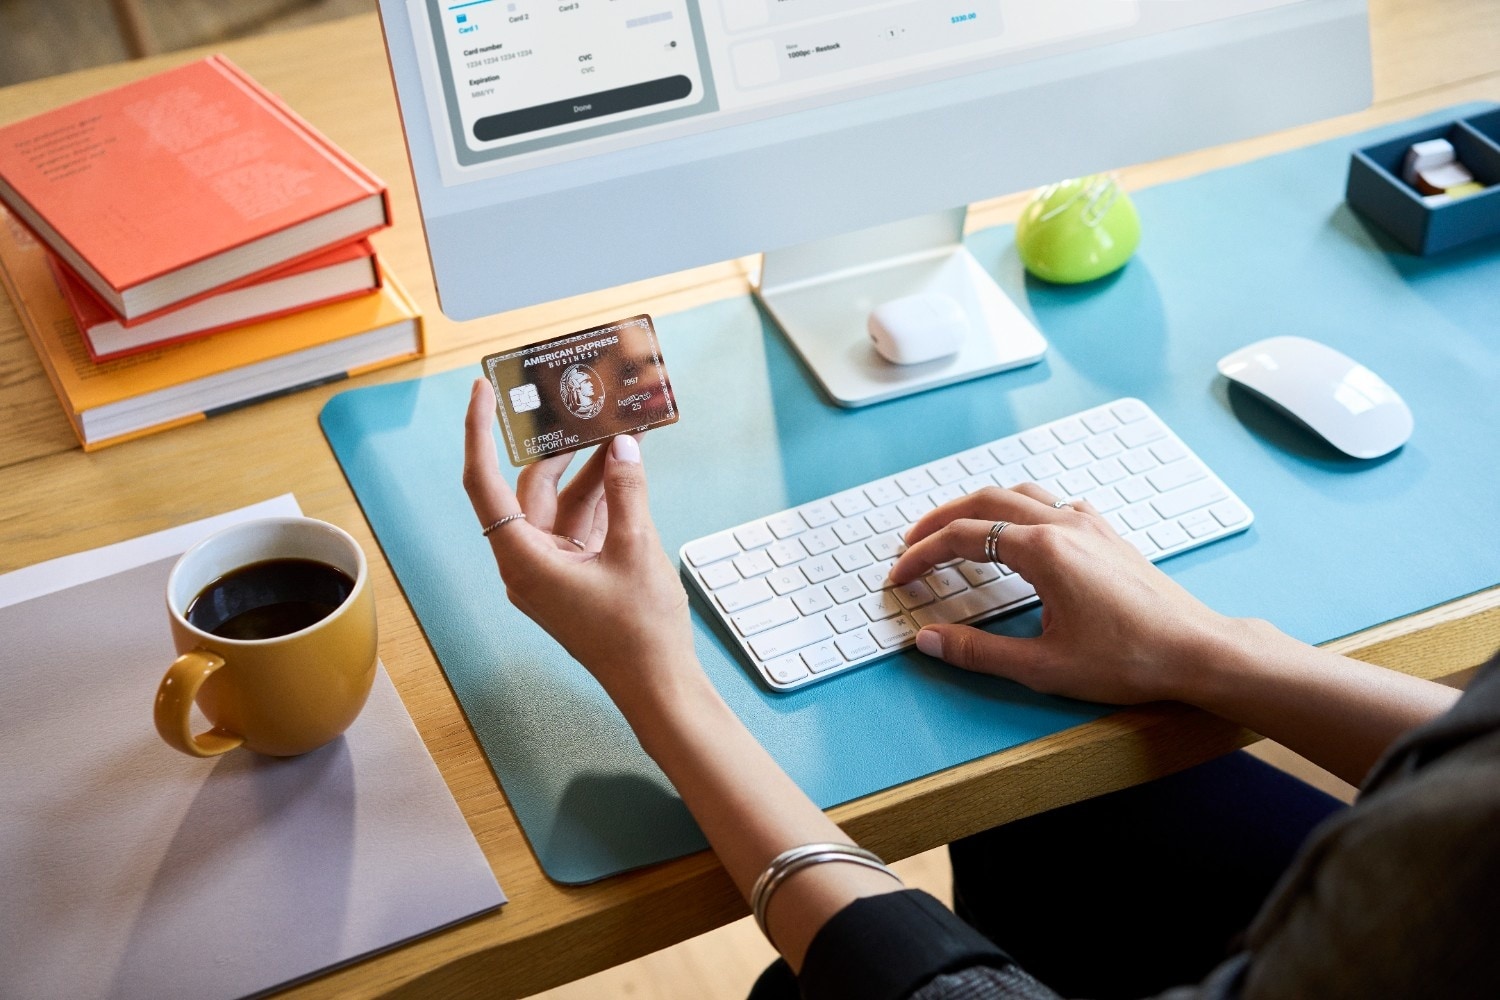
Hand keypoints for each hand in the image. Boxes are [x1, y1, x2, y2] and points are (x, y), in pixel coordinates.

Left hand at [462, 379, 697, 711]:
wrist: (659, 687)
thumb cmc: (640, 633)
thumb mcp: (637, 549)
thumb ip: (626, 491)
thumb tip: (622, 447)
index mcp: (523, 560)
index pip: (485, 483)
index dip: (478, 432)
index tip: (481, 391)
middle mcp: (528, 564)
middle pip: (532, 490)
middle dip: (560, 450)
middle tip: (583, 409)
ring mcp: (552, 573)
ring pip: (561, 507)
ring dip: (590, 474)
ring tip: (619, 435)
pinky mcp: (576, 579)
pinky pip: (581, 527)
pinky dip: (602, 500)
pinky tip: (626, 473)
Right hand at [890, 483, 1239, 704]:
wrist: (1198, 652)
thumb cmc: (1130, 660)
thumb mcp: (1044, 666)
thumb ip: (979, 651)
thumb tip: (930, 640)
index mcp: (1044, 551)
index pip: (963, 538)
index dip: (922, 555)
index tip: (900, 575)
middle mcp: (1064, 526)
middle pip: (984, 502)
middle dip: (940, 520)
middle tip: (911, 544)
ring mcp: (1089, 525)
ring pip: (1019, 495)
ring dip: (978, 508)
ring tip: (954, 532)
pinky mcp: (1107, 536)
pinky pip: (1052, 504)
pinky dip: (1019, 510)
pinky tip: (1019, 536)